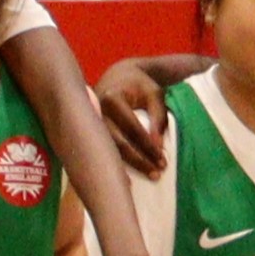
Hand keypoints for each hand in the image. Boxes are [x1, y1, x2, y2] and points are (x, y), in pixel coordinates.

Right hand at [95, 62, 173, 178]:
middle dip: (139, 160)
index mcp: (111, 99)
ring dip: (130, 165)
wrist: (119, 75)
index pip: (132, 128)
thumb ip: (158, 117)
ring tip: (149, 175)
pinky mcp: (91, 129)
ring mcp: (91, 122)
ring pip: (110, 149)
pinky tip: (127, 180)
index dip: (148, 146)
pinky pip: (104, 149)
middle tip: (157, 173)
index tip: (163, 160)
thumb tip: (158, 146)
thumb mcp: (154, 94)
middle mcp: (97, 111)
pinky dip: (117, 164)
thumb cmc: (140, 84)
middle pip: (119, 143)